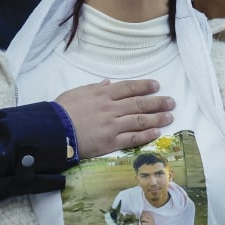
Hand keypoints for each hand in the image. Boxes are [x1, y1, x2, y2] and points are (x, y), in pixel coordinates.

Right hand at [55, 79, 174, 157]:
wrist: (53, 130)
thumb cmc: (62, 110)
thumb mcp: (77, 92)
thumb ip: (95, 88)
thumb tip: (107, 83)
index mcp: (103, 94)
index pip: (129, 88)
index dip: (144, 86)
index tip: (156, 85)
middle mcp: (111, 108)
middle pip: (139, 103)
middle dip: (157, 102)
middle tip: (171, 102)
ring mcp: (112, 125)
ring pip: (139, 120)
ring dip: (156, 118)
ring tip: (169, 117)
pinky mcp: (110, 142)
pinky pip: (132, 138)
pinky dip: (145, 135)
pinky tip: (156, 133)